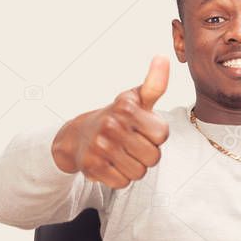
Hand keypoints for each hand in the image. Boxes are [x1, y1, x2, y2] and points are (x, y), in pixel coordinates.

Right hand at [52, 55, 169, 187]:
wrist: (77, 135)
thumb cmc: (116, 117)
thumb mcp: (135, 98)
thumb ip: (154, 83)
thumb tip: (162, 57)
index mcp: (126, 108)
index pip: (162, 135)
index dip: (155, 136)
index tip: (142, 129)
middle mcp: (112, 126)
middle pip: (153, 157)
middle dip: (146, 154)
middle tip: (131, 144)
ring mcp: (100, 147)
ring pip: (139, 173)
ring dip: (133, 167)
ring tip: (122, 154)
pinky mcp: (91, 166)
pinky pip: (121, 183)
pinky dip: (119, 177)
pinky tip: (111, 164)